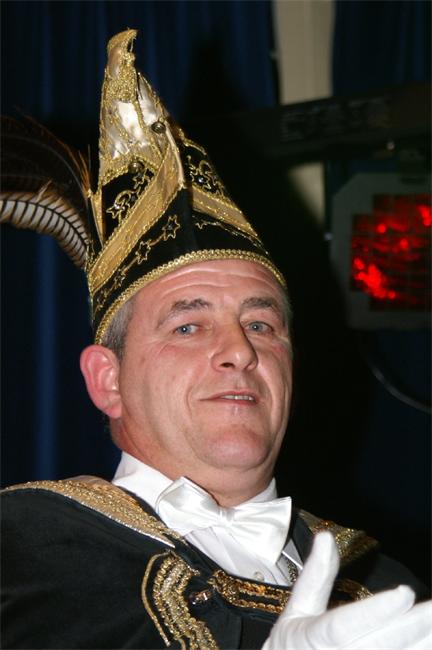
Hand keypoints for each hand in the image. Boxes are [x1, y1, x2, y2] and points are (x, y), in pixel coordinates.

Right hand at [262, 532, 431, 648]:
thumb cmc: (294, 647)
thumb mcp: (297, 609)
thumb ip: (315, 575)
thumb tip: (326, 536)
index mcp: (311, 639)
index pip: (345, 624)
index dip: (376, 611)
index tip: (405, 592)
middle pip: (382, 644)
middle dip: (415, 625)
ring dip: (423, 643)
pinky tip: (429, 639)